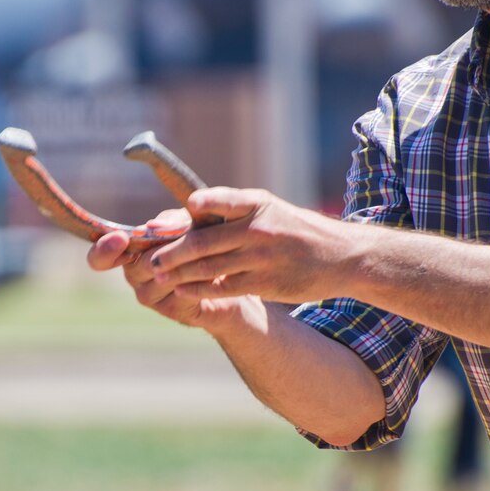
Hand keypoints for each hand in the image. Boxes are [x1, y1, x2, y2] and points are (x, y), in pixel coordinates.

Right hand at [87, 205, 256, 330]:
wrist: (230, 278)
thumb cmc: (202, 243)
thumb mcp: (187, 224)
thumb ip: (171, 222)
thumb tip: (150, 228)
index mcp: (129, 252)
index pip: (100, 258)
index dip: (104, 250)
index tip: (120, 239)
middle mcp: (134, 276)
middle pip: (138, 265)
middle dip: (165, 250)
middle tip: (190, 239)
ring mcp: (150, 296)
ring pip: (161, 278)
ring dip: (186, 263)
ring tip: (209, 252)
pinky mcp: (172, 310)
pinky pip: (181, 291)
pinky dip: (198, 278)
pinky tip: (213, 272)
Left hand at [144, 188, 354, 306]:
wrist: (338, 257)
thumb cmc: (294, 229)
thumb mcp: (269, 208)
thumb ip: (232, 209)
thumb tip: (188, 209)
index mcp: (257, 204)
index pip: (220, 201)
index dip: (193, 207)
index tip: (164, 216)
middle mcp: (259, 229)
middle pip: (204, 241)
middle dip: (172, 251)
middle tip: (150, 258)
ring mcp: (262, 258)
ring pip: (210, 267)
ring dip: (180, 273)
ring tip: (160, 274)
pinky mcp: (266, 283)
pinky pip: (225, 287)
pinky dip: (201, 289)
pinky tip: (183, 289)